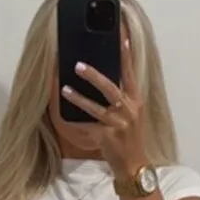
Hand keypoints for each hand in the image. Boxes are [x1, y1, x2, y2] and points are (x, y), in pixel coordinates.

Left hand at [61, 39, 147, 178]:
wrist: (133, 164)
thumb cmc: (128, 136)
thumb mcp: (130, 114)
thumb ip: (119, 97)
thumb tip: (100, 78)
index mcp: (135, 100)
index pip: (130, 73)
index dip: (126, 55)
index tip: (122, 36)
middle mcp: (129, 110)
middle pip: (110, 89)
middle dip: (94, 76)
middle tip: (78, 65)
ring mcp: (119, 124)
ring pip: (96, 108)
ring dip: (78, 98)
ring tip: (64, 89)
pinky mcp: (108, 137)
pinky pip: (88, 126)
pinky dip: (76, 121)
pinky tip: (64, 114)